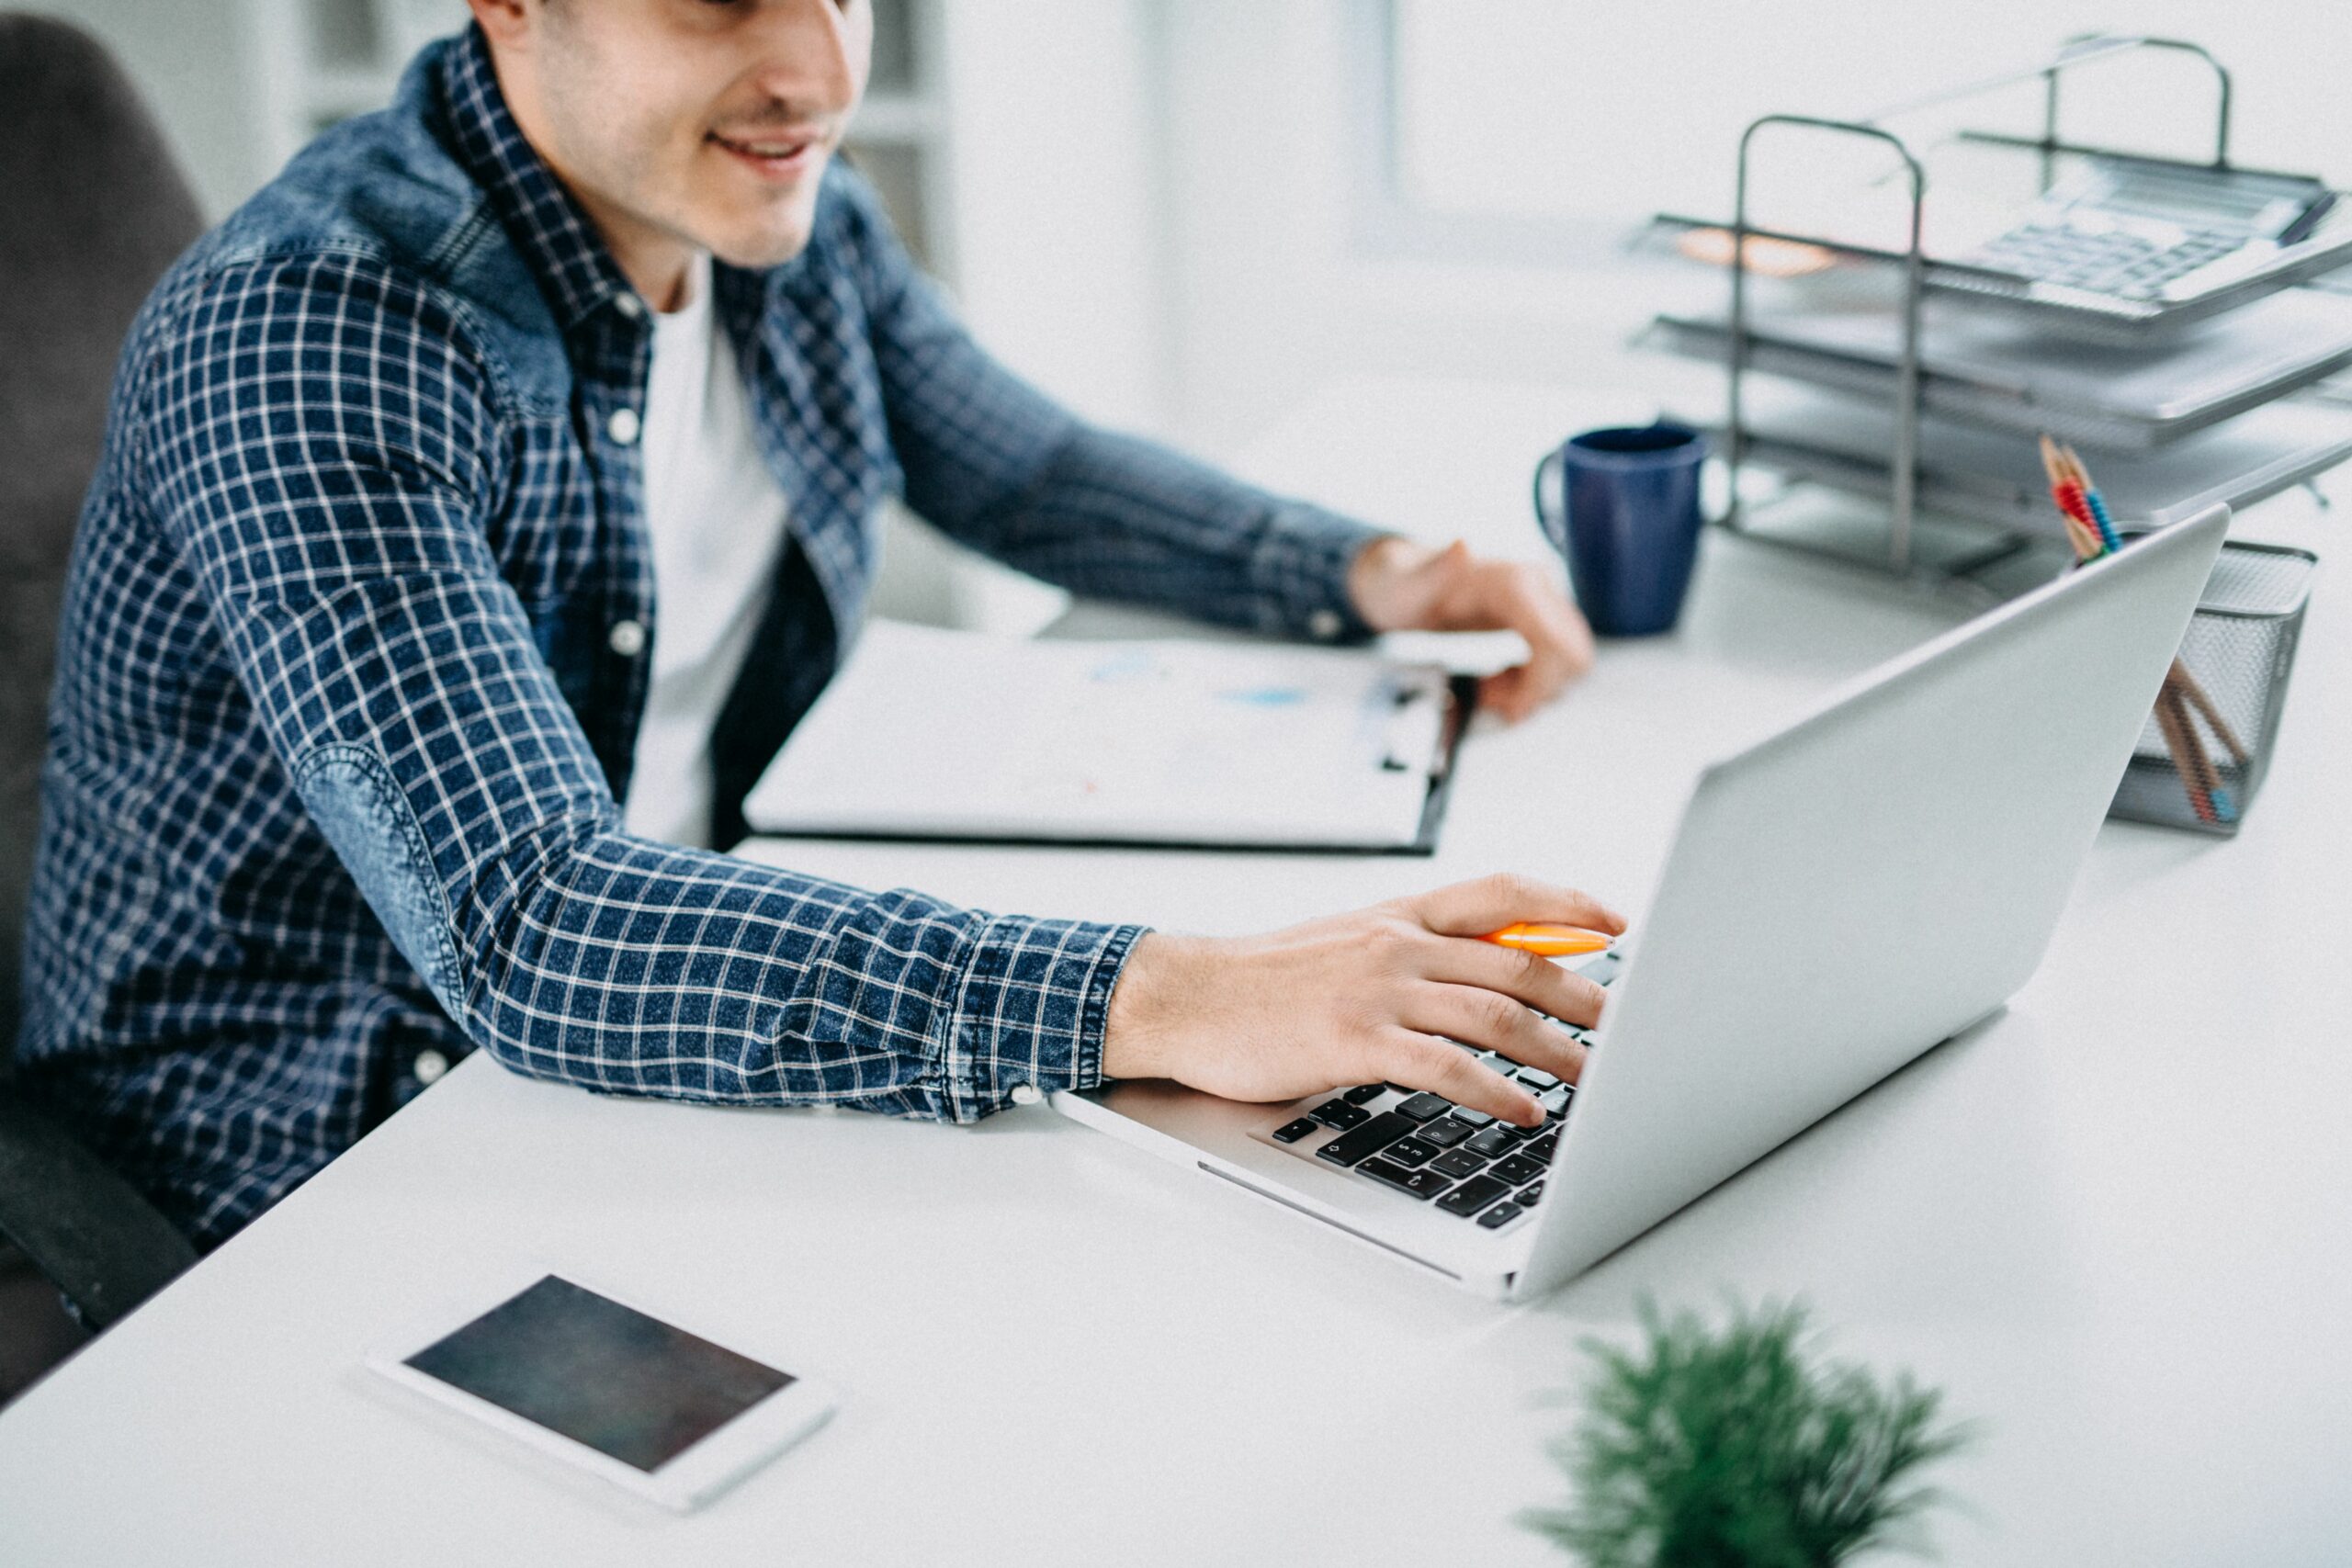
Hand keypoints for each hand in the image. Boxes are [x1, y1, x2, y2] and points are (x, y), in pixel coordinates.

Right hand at [1102, 874, 1626, 1126]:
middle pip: (1517, 963)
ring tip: (1594, 1078)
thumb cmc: (1263, 981)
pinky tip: (1523, 1111)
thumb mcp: (1346, 943)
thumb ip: (1411, 952)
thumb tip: (1483, 974)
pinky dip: (1496, 1090)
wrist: (1187, 998)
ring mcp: (1378, 990)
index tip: (1616, 922)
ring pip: (1495, 1015)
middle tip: (1626, 1026)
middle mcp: (1397, 943)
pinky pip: (1447, 1065)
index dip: (1567, 904)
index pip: (1501, 892)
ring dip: (1557, 1051)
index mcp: (1398, 914)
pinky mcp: (1356, 1039)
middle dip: (1584, 996)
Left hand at [1346, 536, 1594, 722]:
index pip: (1555, 643)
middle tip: (1490, 698)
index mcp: (1514, 581)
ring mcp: (1543, 604)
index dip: (1538, 685)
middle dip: (1536, 690)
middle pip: (1573, 657)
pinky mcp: (1540, 621)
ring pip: (1568, 665)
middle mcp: (1538, 587)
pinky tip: (1495, 683)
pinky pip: (1555, 664)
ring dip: (1531, 690)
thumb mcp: (1406, 586)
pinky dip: (1529, 684)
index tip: (1508, 712)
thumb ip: (1432, 572)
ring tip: (1487, 688)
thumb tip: (1462, 545)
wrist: (1405, 582)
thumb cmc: (1402, 586)